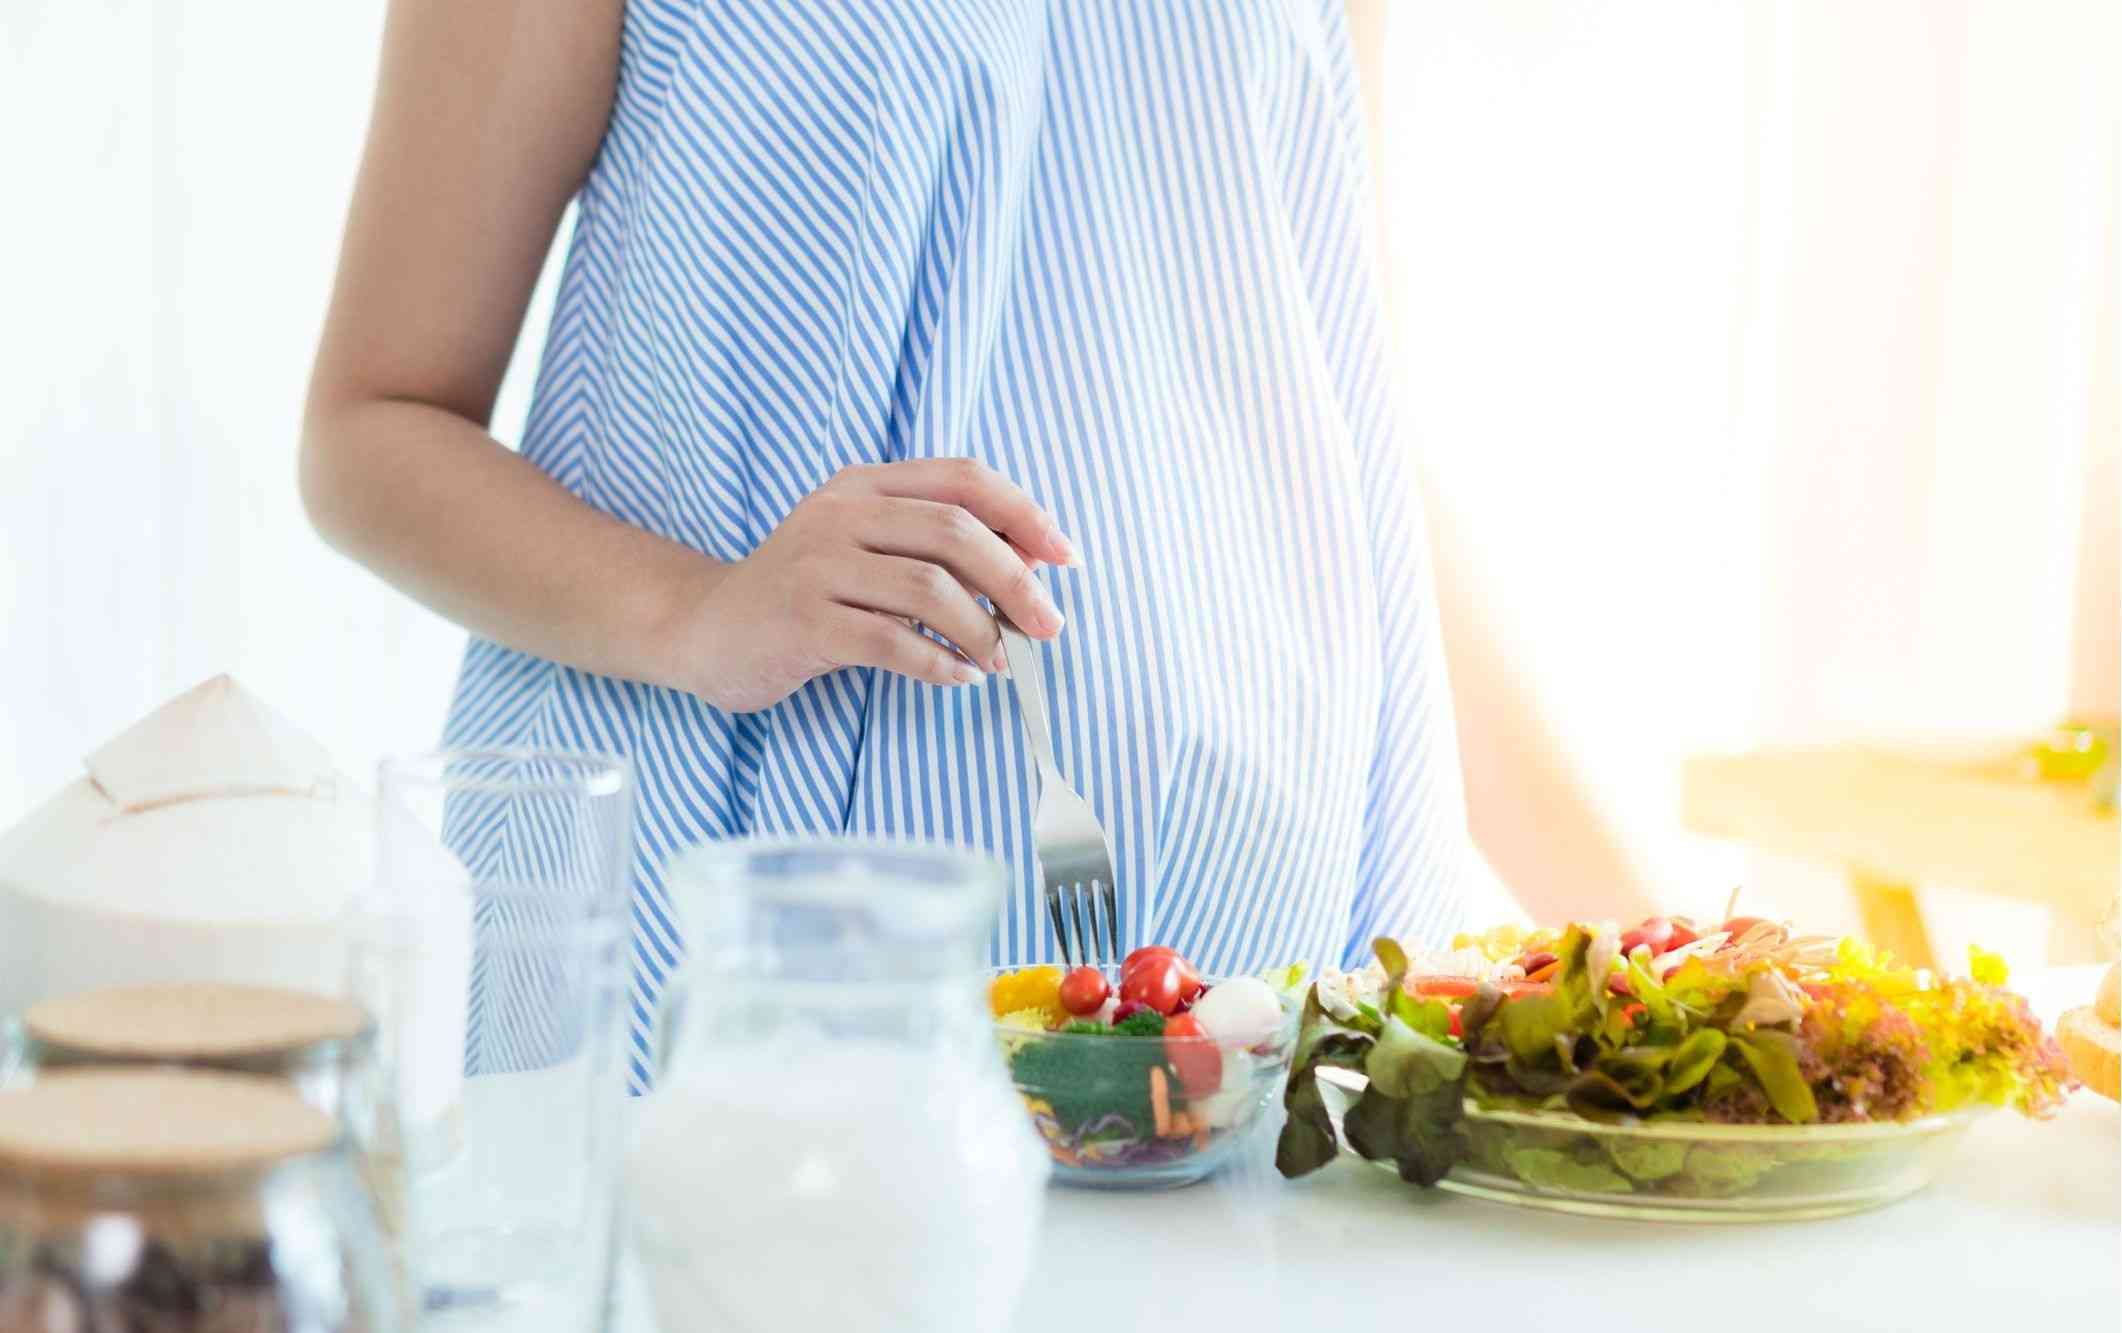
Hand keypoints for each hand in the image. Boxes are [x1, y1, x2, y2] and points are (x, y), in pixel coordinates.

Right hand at [675, 459, 1077, 711]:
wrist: (704, 629)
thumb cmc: (804, 595)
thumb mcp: (866, 552)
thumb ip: (936, 549)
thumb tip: (1033, 568)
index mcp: (864, 486)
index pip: (963, 478)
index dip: (1024, 513)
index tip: (1066, 557)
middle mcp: (839, 514)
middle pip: (955, 532)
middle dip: (1016, 581)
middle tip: (1049, 626)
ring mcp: (816, 566)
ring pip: (929, 589)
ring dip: (981, 630)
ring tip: (998, 658)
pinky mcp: (801, 620)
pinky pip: (891, 642)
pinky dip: (939, 664)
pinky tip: (957, 677)